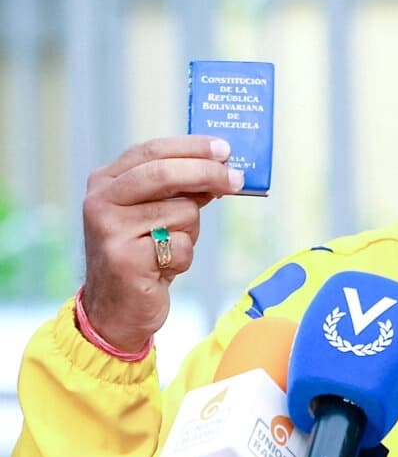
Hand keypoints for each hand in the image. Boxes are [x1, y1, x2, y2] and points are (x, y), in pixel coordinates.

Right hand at [81, 136, 242, 350]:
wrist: (117, 309)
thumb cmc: (145, 254)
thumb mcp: (158, 213)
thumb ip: (180, 188)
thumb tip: (223, 167)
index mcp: (107, 181)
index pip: (152, 151)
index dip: (192, 147)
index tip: (225, 149)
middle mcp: (101, 201)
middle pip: (164, 173)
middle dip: (208, 173)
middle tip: (238, 180)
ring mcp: (110, 230)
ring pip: (180, 212)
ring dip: (190, 231)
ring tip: (170, 247)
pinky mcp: (125, 259)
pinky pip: (181, 246)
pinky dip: (185, 257)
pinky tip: (164, 268)